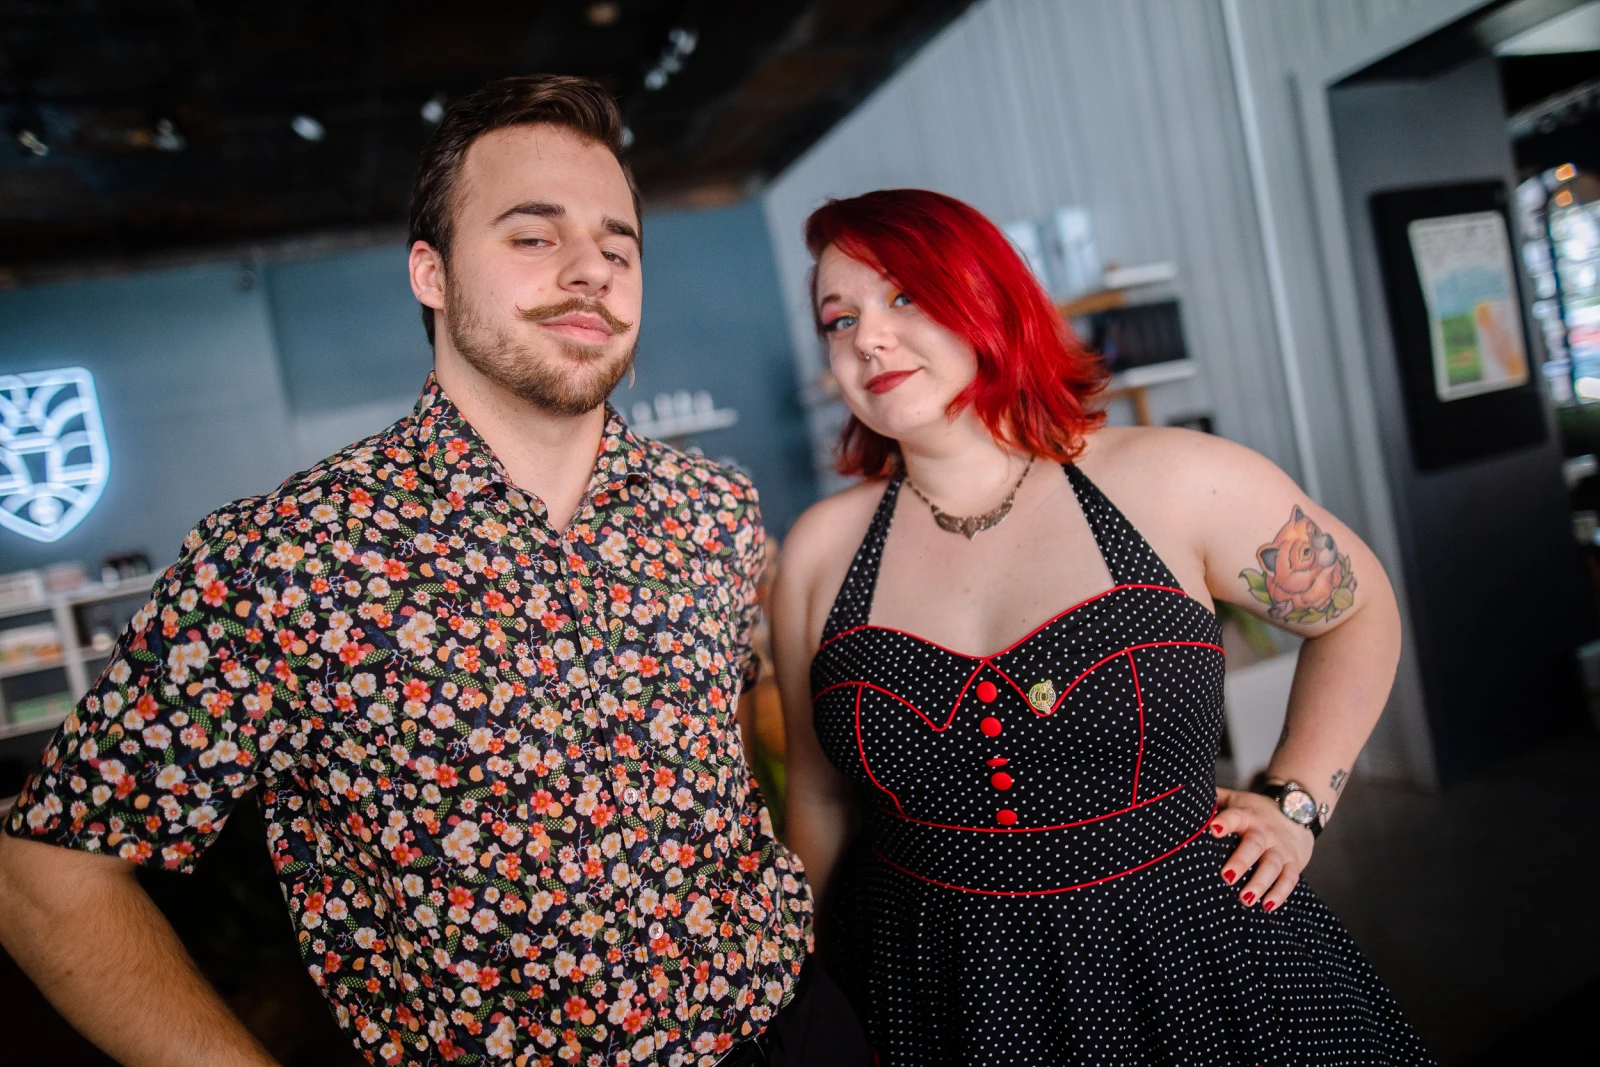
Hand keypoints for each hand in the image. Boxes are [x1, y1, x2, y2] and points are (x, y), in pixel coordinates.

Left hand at [1208, 786, 1313, 911]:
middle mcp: (1265, 831)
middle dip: (1241, 861)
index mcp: (1246, 815)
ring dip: (1260, 882)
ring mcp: (1280, 847)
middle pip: (1254, 845)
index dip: (1225, 822)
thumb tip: (1179, 793)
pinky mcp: (1294, 862)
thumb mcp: (1236, 799)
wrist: (1297, 811)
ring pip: (1272, 864)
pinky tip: (1268, 906)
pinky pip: (1289, 878)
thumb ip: (1214, 799)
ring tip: (1246, 899)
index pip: (1235, 816)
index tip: (1213, 829)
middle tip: (1226, 877)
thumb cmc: (1254, 810)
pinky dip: (1280, 893)